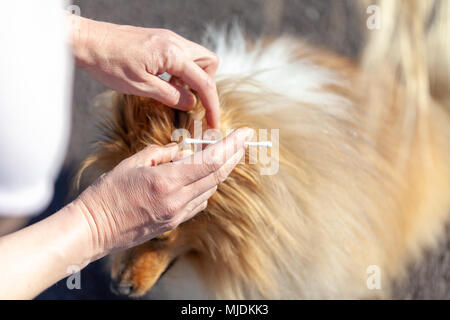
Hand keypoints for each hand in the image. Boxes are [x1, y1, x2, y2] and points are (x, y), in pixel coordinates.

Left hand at [70, 15, 219, 127]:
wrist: (87, 41)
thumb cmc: (109, 63)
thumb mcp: (140, 87)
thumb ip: (170, 95)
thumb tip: (191, 104)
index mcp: (173, 54)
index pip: (204, 82)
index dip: (212, 106)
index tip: (214, 124)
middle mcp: (175, 42)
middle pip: (209, 63)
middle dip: (207, 85)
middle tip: (194, 102)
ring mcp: (168, 39)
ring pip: (197, 58)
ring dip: (194, 78)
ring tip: (178, 94)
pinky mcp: (160, 40)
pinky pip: (183, 56)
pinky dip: (182, 71)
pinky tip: (167, 82)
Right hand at [75, 128, 253, 257]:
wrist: (93, 230)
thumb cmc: (107, 194)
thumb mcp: (132, 163)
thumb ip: (161, 154)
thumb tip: (181, 151)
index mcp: (167, 182)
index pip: (210, 161)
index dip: (232, 145)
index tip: (246, 133)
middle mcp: (178, 200)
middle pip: (217, 175)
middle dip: (234, 155)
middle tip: (244, 140)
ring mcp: (177, 215)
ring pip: (211, 188)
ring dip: (218, 169)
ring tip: (219, 152)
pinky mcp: (174, 223)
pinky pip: (199, 201)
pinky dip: (205, 185)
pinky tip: (199, 176)